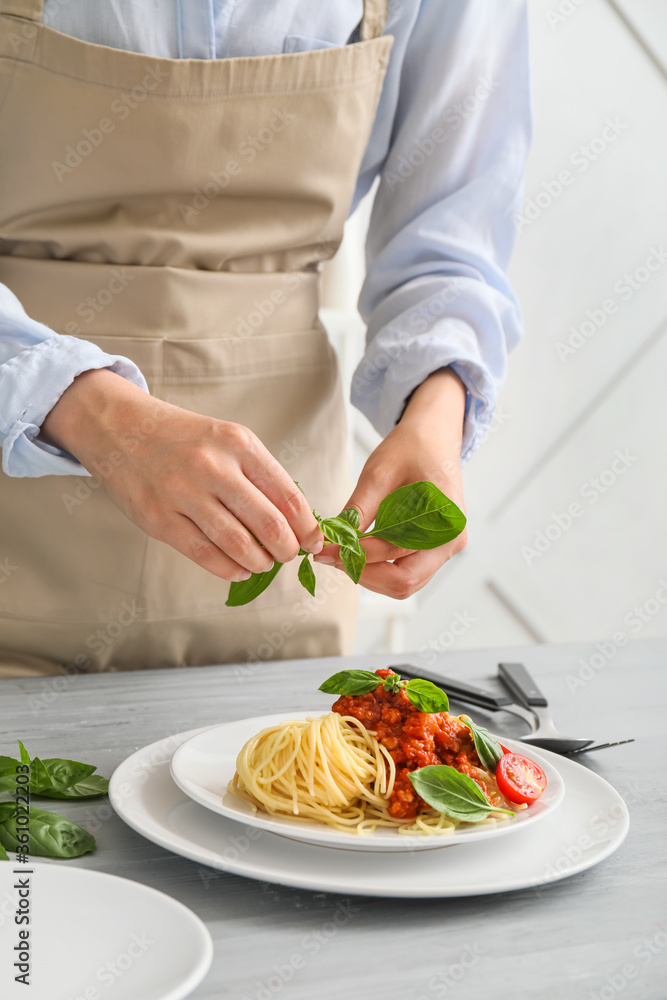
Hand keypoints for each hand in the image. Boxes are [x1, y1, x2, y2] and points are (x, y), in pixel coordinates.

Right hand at [40, 369, 323, 581]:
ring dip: (260, 562)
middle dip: (287, 549)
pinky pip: (205, 555)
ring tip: (263, 563)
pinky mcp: (159, 519)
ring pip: (239, 545)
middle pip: (269, 525)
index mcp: (238, 444)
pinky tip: (239, 568)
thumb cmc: (183, 438)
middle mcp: (212, 467)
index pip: (288, 496)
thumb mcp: (227, 439)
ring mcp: (183, 494)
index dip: (307, 527)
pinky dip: (230, 569)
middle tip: (288, 555)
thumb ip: (259, 475)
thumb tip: (296, 521)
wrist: (120, 427)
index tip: (313, 540)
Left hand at [314, 368, 466, 598]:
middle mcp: (450, 541)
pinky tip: (358, 552)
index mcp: (444, 522)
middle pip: (403, 582)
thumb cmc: (411, 448)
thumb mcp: (379, 474)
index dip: (354, 556)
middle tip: (329, 557)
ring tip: (340, 554)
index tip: (323, 548)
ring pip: (403, 584)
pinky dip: (379, 569)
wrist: (433, 437)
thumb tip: (331, 542)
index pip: (393, 554)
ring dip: (369, 576)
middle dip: (362, 573)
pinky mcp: (434, 549)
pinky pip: (406, 572)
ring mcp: (444, 548)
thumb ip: (357, 511)